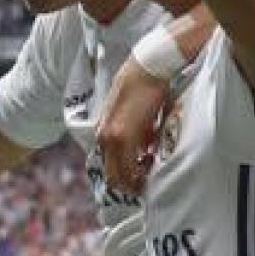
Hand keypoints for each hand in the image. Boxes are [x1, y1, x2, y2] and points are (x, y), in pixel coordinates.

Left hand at [96, 57, 171, 193]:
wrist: (146, 71)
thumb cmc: (142, 88)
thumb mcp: (131, 115)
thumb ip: (131, 134)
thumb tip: (143, 151)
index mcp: (103, 133)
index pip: (108, 167)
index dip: (124, 178)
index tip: (139, 177)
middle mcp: (103, 138)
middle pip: (112, 177)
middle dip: (129, 184)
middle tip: (146, 182)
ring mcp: (111, 139)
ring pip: (120, 175)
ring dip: (136, 179)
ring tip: (150, 172)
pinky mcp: (124, 137)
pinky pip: (130, 166)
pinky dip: (141, 171)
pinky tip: (151, 163)